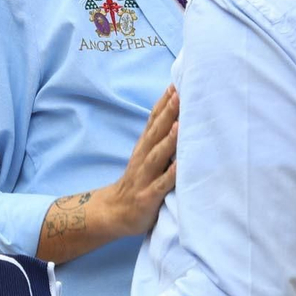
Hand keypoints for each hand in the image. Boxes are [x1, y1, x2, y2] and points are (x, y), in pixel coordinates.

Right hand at [103, 86, 178, 238]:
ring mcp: (145, 177)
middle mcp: (144, 158)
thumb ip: (160, 139)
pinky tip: (180, 165)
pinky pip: (161, 185)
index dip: (164, 101)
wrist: (114, 213)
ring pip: (158, 155)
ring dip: (169, 140)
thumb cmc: (139, 182)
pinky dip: (171, 174)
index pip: (154, 120)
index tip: (176, 82)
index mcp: (145, 147)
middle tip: (180, 92)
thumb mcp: (147, 157)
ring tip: (180, 124)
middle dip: (169, 112)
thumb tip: (179, 116)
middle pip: (156, 131)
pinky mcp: (148, 197)